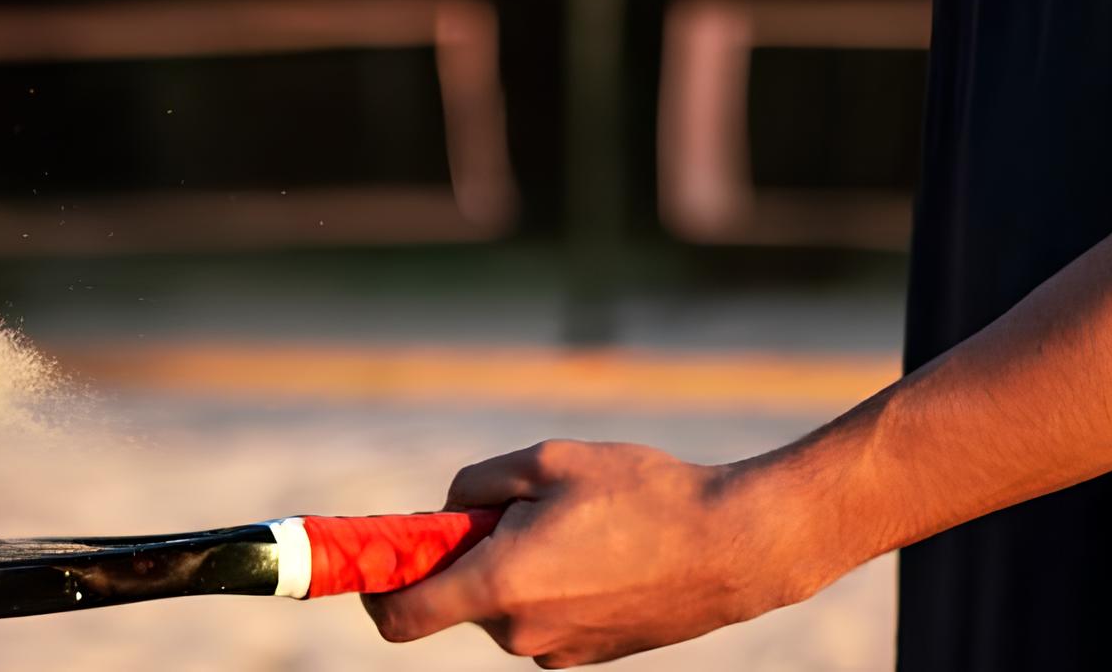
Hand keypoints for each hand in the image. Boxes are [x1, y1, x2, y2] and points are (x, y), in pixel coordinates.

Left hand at [361, 439, 858, 666]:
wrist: (735, 547)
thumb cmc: (642, 494)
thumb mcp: (548, 460)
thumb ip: (476, 484)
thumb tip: (446, 512)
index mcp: (501, 585)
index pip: (401, 617)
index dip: (376, 589)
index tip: (376, 561)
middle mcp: (521, 633)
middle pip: (458, 599)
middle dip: (470, 555)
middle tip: (518, 507)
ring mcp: (558, 653)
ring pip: (505, 605)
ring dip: (517, 568)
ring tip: (580, 525)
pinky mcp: (590, 657)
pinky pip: (544, 617)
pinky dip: (552, 586)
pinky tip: (604, 552)